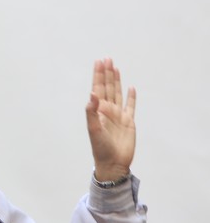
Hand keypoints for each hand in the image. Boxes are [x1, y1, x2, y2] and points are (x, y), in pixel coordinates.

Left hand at [85, 58, 135, 180]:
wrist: (113, 164)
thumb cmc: (100, 149)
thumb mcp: (94, 130)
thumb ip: (91, 112)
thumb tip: (91, 94)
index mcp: (98, 112)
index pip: (97, 89)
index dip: (98, 76)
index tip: (99, 62)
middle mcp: (108, 111)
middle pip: (107, 88)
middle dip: (106, 74)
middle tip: (106, 59)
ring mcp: (118, 116)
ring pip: (117, 94)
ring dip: (116, 81)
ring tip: (115, 68)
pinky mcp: (129, 122)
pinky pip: (131, 106)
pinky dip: (131, 97)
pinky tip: (131, 88)